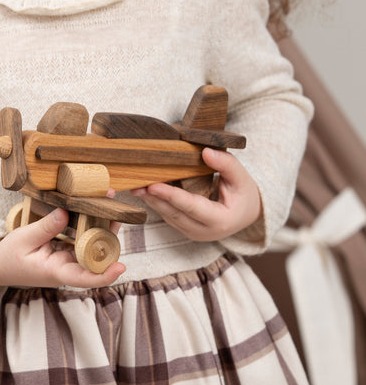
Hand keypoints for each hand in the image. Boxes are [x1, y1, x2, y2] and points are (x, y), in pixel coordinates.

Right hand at [0, 207, 125, 287]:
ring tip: (107, 202)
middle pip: (96, 257)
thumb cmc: (9, 257)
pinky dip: (89, 225)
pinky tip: (94, 208)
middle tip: (117, 213)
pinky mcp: (67, 250)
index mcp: (57, 272)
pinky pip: (83, 239)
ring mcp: (69, 259)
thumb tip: (66, 212)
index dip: (105, 275)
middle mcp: (68, 267)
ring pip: (92, 245)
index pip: (84, 278)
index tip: (121, 267)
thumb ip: (46, 227)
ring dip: (101, 226)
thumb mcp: (24, 239)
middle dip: (109, 236)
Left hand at [131, 148, 261, 241]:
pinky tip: (147, 191)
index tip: (153, 185)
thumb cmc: (244, 194)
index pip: (191, 206)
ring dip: (152, 201)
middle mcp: (204, 231)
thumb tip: (206, 152)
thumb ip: (226, 164)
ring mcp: (194, 233)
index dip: (171, 196)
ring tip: (137, 186)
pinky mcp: (186, 230)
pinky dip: (158, 203)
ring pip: (168, 216)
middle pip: (174, 213)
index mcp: (220, 220)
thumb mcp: (241, 177)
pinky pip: (169, 216)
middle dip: (154, 198)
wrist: (247, 213)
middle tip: (136, 184)